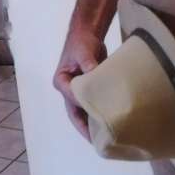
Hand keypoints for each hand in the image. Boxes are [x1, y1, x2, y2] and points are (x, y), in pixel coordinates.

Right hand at [53, 27, 107, 141]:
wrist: (88, 33)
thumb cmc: (82, 41)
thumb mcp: (84, 51)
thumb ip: (88, 63)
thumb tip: (94, 73)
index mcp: (62, 81)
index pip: (72, 99)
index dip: (83, 110)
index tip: (96, 121)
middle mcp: (68, 89)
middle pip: (75, 112)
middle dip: (86, 127)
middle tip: (99, 141)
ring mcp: (79, 90)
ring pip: (85, 111)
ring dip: (93, 123)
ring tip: (106, 137)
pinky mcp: (91, 88)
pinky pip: (95, 104)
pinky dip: (101, 112)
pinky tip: (111, 121)